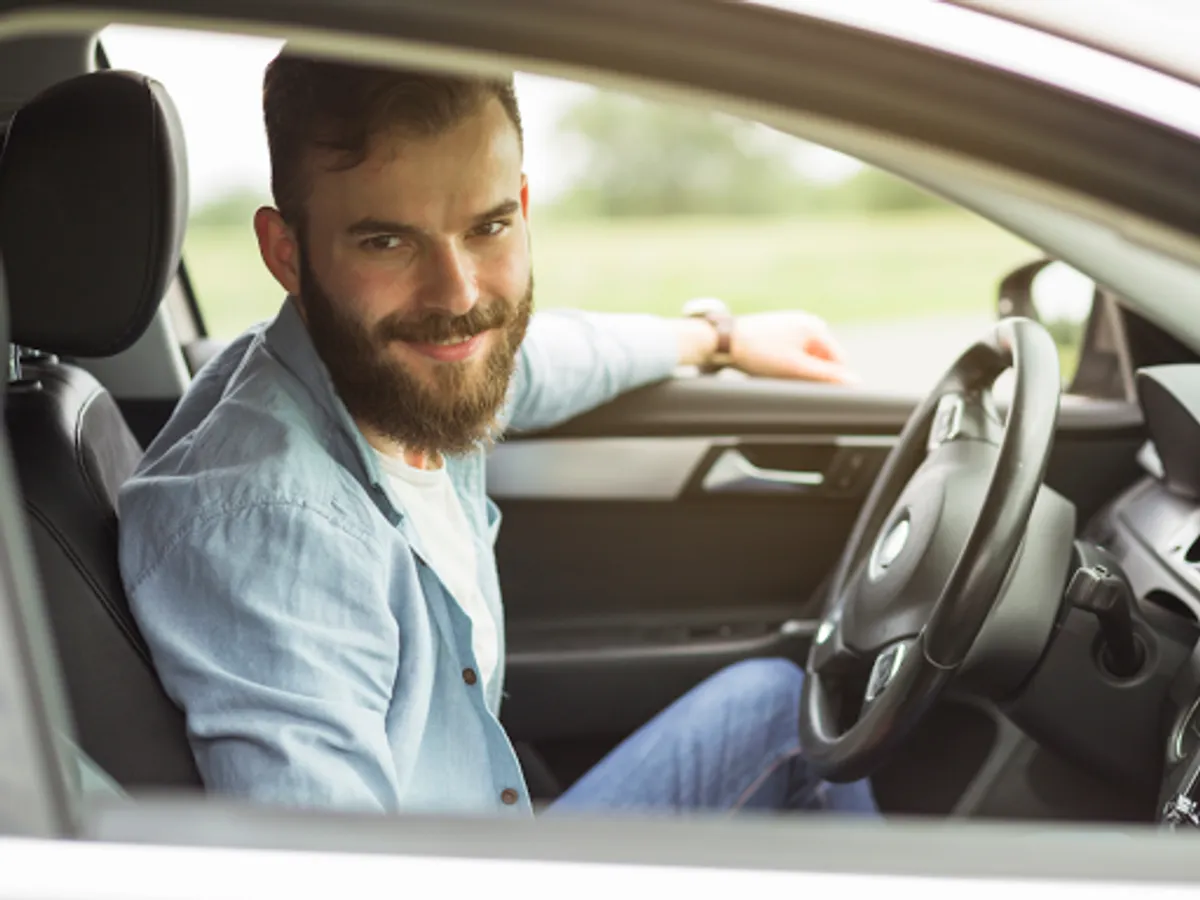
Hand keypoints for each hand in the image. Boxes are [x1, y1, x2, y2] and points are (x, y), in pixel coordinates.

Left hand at [730, 312, 857, 383]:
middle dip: (811, 373)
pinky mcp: (780, 328)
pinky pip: (793, 350)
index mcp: (816, 327)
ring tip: (776, 372)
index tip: (814, 391)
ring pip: (807, 355)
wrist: (725, 340)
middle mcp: (808, 321)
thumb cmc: (760, 353)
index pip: (838, 360)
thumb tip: (855, 382)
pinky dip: (787, 361)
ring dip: (799, 369)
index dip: (831, 379)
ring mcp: (793, 323)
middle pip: (822, 358)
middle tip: (789, 381)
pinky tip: (770, 365)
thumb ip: (826, 376)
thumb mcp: (795, 368)